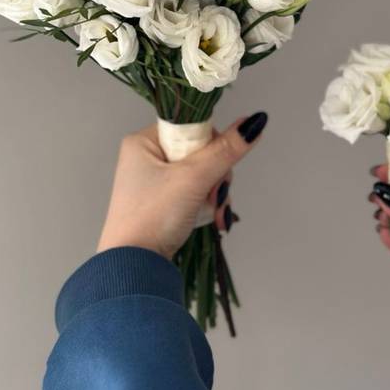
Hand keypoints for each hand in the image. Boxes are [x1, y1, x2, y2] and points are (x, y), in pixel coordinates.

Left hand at [97, 112, 267, 259]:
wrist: (133, 269)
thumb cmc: (155, 216)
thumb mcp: (193, 179)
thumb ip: (226, 150)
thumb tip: (256, 120)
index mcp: (143, 141)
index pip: (191, 127)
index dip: (212, 145)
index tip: (217, 168)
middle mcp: (146, 157)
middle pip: (200, 152)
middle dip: (216, 177)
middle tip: (214, 197)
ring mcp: (154, 182)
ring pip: (201, 175)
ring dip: (214, 194)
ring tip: (214, 214)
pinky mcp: (162, 203)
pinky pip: (194, 193)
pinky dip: (206, 205)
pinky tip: (212, 219)